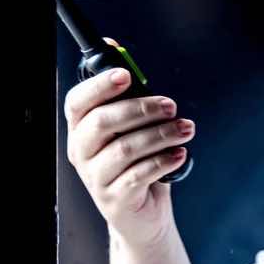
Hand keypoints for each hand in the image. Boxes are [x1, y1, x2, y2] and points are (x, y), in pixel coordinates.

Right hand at [64, 38, 194, 249]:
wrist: (143, 216)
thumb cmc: (139, 164)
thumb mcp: (132, 128)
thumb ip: (127, 94)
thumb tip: (113, 46)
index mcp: (81, 129)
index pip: (78, 102)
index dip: (100, 86)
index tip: (126, 75)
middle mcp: (81, 152)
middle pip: (103, 122)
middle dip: (142, 108)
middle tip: (171, 106)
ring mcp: (95, 178)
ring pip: (126, 148)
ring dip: (161, 134)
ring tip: (186, 129)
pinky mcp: (114, 200)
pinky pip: (138, 175)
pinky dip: (162, 161)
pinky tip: (180, 154)